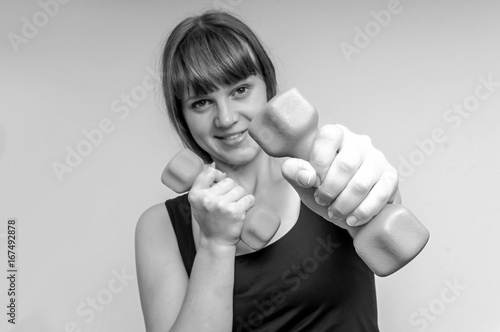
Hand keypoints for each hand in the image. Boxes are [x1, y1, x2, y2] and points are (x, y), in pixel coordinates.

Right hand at [188, 166, 254, 248]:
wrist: (215, 241)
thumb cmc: (208, 219)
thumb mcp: (197, 201)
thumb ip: (202, 183)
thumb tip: (212, 164)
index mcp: (195, 194)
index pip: (210, 172)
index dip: (218, 175)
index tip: (220, 182)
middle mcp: (207, 199)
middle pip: (228, 181)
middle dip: (232, 188)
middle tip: (228, 200)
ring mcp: (222, 205)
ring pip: (240, 189)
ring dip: (241, 196)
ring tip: (235, 205)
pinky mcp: (235, 212)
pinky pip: (249, 198)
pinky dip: (249, 202)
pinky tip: (243, 208)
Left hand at [281, 124, 398, 226]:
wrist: (345, 208)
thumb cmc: (322, 188)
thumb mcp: (301, 180)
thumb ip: (294, 172)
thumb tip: (308, 176)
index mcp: (336, 134)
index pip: (328, 137)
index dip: (319, 163)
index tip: (313, 182)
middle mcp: (359, 142)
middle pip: (346, 164)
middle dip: (330, 190)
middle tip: (322, 201)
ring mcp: (378, 158)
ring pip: (361, 183)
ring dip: (344, 204)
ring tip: (334, 212)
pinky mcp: (391, 176)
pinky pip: (380, 195)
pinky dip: (362, 211)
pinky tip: (352, 218)